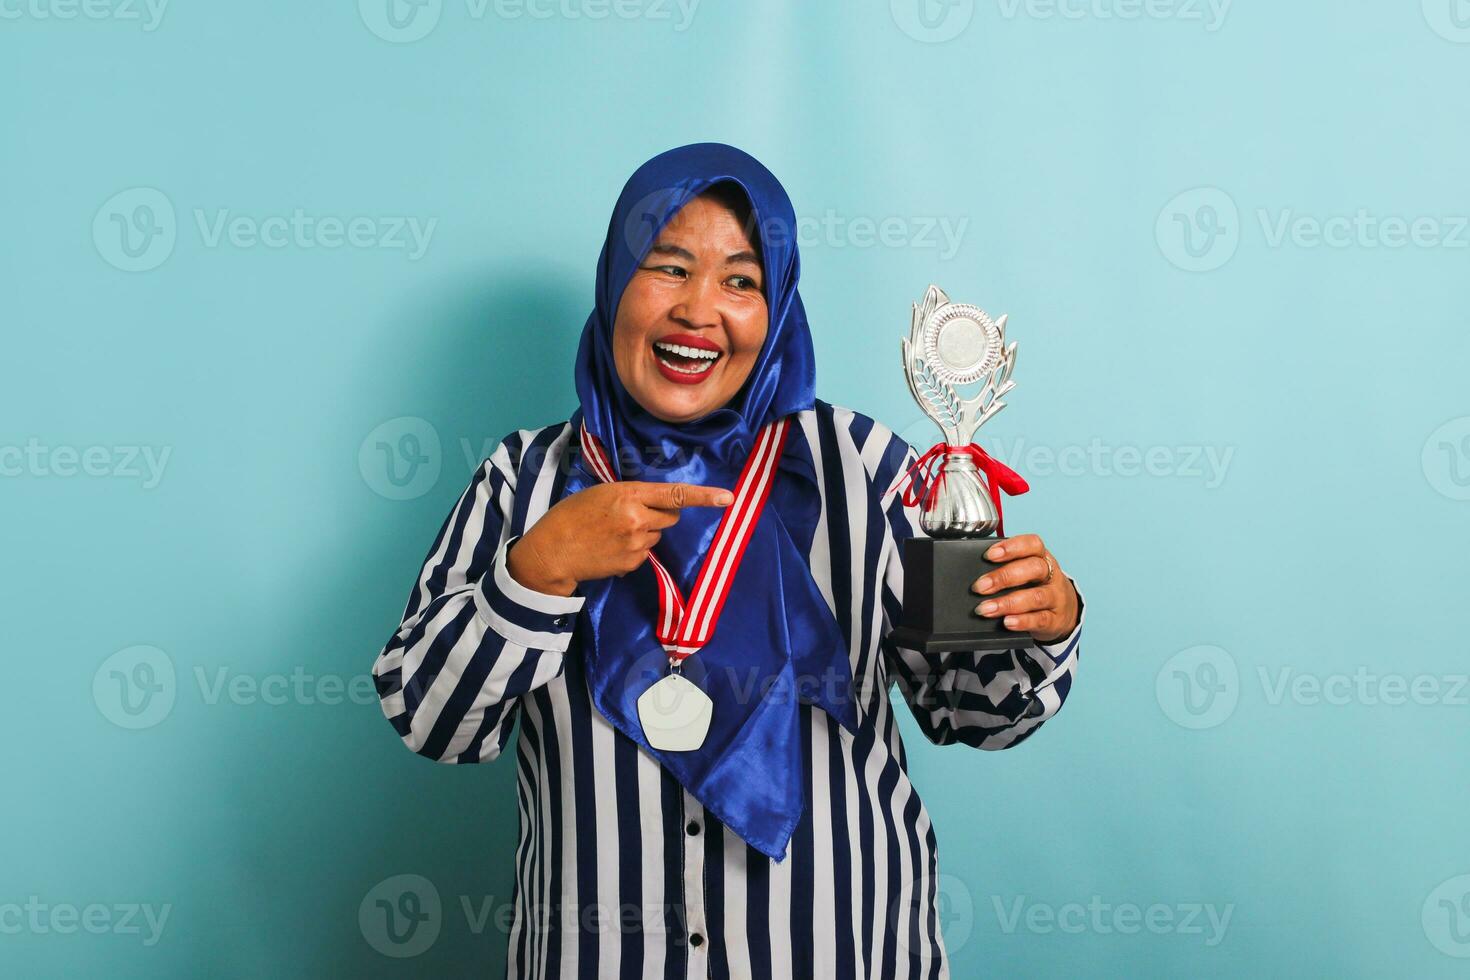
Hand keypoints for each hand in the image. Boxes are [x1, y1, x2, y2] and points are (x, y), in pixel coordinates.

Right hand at [507, 482, 732, 596]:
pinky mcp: (633, 564)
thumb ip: (630, 495)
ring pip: (658, 534)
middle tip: (633, 514)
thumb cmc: (571, 516)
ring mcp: (637, 544)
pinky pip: (645, 552)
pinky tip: (611, 548)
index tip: (728, 498)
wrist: (552, 552)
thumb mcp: (600, 493)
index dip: (705, 496)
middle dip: (662, 514)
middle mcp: (638, 519)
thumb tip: (654, 503)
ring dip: (646, 531)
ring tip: (614, 532)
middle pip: (672, 516)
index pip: (675, 495)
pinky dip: (634, 549)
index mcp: (629, 495)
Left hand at [971, 533, 1079, 644]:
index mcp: (1042, 557)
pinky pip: (1040, 619)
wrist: (1063, 611)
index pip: (1032, 544)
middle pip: (1033, 569)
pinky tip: (1007, 622)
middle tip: (980, 586)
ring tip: (986, 609)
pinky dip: (1022, 621)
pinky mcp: (1055, 619)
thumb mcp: (1026, 572)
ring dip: (1007, 603)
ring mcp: (1055, 598)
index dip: (1011, 547)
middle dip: (1003, 577)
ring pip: (1036, 597)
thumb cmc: (1035, 586)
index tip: (989, 555)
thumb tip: (974, 573)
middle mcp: (1051, 575)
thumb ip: (1005, 568)